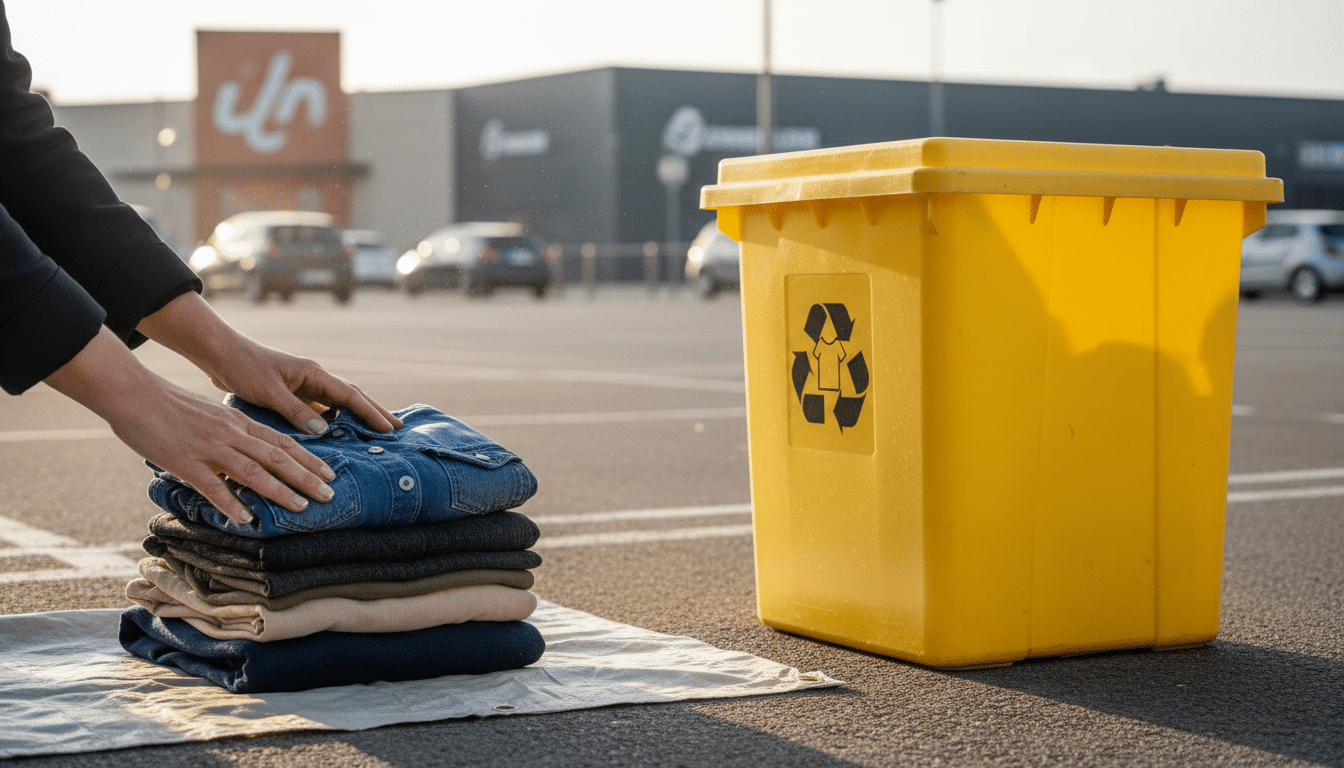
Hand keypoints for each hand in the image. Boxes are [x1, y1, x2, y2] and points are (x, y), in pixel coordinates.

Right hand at [45, 327, 337, 524]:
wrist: (134, 393)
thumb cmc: (169, 405)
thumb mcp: (211, 415)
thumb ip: (230, 431)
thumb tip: (247, 450)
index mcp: (238, 422)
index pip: (282, 441)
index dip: (308, 459)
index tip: (329, 473)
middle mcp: (230, 433)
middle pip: (277, 457)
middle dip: (306, 477)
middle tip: (329, 495)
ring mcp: (209, 447)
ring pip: (253, 471)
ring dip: (279, 491)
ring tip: (301, 508)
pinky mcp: (185, 461)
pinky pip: (212, 485)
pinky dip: (231, 503)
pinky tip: (246, 519)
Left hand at [138, 292, 402, 434]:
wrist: (221, 355)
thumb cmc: (243, 368)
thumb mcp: (269, 392)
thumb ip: (296, 411)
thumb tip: (323, 430)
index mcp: (313, 374)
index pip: (350, 396)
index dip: (370, 413)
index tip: (389, 428)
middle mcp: (314, 378)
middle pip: (351, 397)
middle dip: (374, 412)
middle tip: (396, 429)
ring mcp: (305, 385)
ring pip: (339, 403)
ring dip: (358, 416)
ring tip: (376, 431)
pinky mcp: (294, 392)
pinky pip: (322, 408)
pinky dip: (336, 419)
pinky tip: (340, 431)